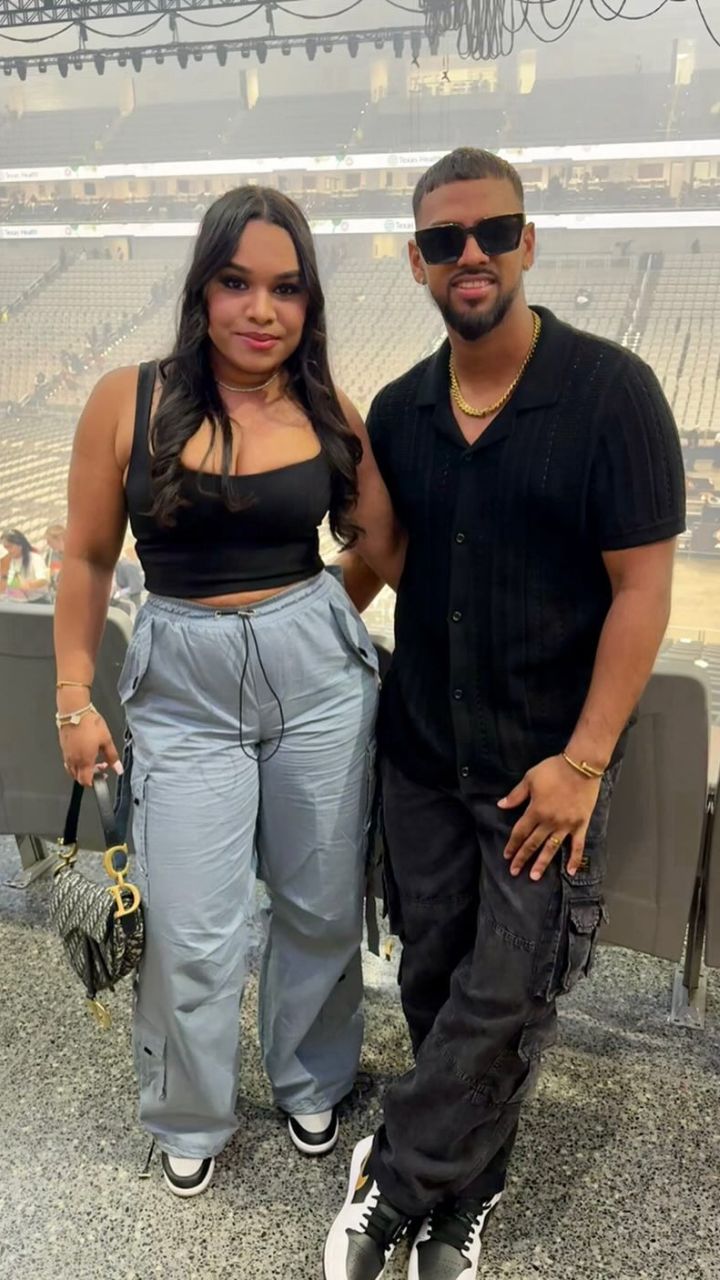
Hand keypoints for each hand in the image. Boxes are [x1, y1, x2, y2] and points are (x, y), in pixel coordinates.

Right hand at [59, 713, 122, 787]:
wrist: (74, 711)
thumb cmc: (90, 724)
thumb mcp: (107, 740)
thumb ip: (112, 757)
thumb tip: (118, 769)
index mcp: (85, 761)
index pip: (86, 781)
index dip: (95, 783)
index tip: (103, 775)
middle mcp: (73, 760)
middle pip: (78, 778)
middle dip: (89, 776)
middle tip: (100, 765)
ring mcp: (66, 754)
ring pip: (72, 770)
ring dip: (82, 769)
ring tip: (92, 758)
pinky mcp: (63, 747)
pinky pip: (68, 761)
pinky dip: (76, 762)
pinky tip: (83, 751)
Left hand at [498, 755, 600, 880]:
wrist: (581, 766)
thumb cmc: (554, 770)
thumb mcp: (530, 778)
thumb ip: (516, 795)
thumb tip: (501, 805)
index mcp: (535, 811)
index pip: (520, 832)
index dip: (512, 845)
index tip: (506, 856)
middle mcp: (549, 822)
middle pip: (533, 843)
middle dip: (522, 858)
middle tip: (514, 871)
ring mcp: (566, 825)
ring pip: (551, 848)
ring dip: (542, 863)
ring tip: (534, 876)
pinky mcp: (581, 825)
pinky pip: (577, 845)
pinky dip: (574, 859)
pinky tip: (570, 871)